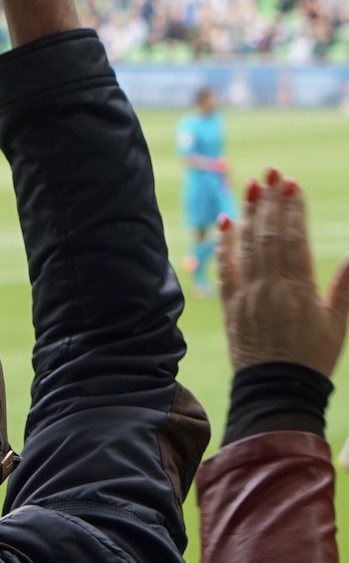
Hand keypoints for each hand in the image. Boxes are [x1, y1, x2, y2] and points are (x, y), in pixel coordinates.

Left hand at [217, 170, 348, 375]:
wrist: (276, 390)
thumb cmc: (313, 358)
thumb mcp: (337, 322)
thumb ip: (346, 286)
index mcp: (299, 289)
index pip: (294, 238)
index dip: (293, 209)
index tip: (292, 184)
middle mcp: (270, 287)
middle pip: (270, 235)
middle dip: (271, 201)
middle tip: (272, 172)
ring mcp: (247, 296)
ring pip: (247, 247)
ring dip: (250, 214)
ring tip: (252, 186)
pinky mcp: (231, 307)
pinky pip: (226, 270)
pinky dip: (225, 246)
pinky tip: (227, 223)